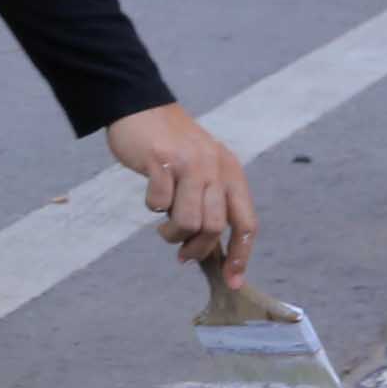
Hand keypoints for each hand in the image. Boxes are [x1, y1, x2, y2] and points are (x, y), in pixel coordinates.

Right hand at [108, 102, 254, 285]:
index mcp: (231, 172)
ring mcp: (189, 163)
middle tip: (181, 252)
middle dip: (196, 248)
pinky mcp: (160, 160)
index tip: (232, 280)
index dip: (241, 255)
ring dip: (172, 233)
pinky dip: (153, 207)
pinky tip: (152, 195)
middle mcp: (215, 168)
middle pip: (214, 227)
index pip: (246, 223)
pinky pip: (158, 203)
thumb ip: (210, 201)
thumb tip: (205, 249)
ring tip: (163, 226)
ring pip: (188, 221)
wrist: (140, 107)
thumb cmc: (171, 146)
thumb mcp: (203, 169)